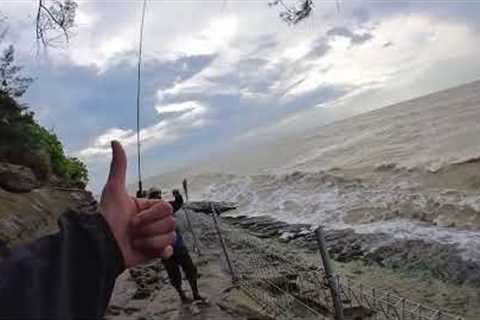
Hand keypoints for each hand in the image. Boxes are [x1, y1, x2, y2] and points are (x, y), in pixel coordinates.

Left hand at [100, 141, 175, 267]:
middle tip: (132, 231)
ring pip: (170, 237)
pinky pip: (168, 250)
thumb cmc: (108, 217)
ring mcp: (155, 238)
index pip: (166, 208)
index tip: (133, 218)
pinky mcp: (154, 254)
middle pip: (171, 223)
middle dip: (149, 229)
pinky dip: (160, 252)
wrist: (102, 246)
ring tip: (134, 242)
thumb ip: (119, 166)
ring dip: (150, 241)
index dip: (151, 215)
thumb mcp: (114, 190)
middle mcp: (153, 222)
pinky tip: (151, 251)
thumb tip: (115, 141)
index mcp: (148, 208)